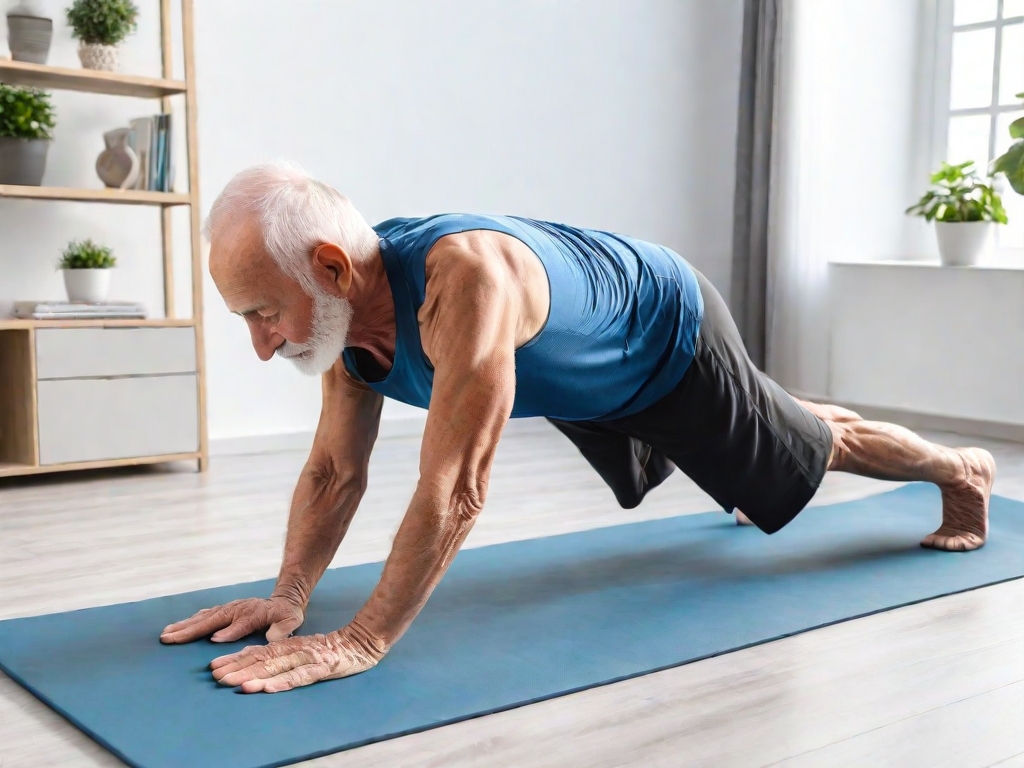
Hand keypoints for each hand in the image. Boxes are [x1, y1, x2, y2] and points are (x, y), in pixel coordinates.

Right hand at [159, 597, 304, 643]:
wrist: (283, 600)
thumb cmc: (287, 614)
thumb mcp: (291, 620)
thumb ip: (282, 628)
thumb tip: (270, 637)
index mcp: (253, 614)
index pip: (239, 624)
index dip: (228, 632)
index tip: (213, 639)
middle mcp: (236, 610)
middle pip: (212, 620)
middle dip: (191, 629)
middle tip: (170, 638)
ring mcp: (228, 609)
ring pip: (203, 618)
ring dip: (184, 626)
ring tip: (166, 634)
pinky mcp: (224, 611)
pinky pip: (204, 616)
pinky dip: (190, 622)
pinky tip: (178, 627)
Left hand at [209, 622, 385, 692]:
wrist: (362, 641)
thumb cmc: (328, 648)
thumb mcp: (299, 648)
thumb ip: (277, 652)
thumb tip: (248, 658)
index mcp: (287, 645)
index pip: (257, 652)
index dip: (234, 659)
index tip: (213, 667)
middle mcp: (294, 650)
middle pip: (262, 660)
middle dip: (238, 669)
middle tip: (217, 677)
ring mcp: (308, 658)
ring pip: (278, 667)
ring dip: (255, 675)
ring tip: (237, 684)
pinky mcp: (323, 668)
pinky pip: (301, 677)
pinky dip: (283, 682)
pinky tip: (269, 688)